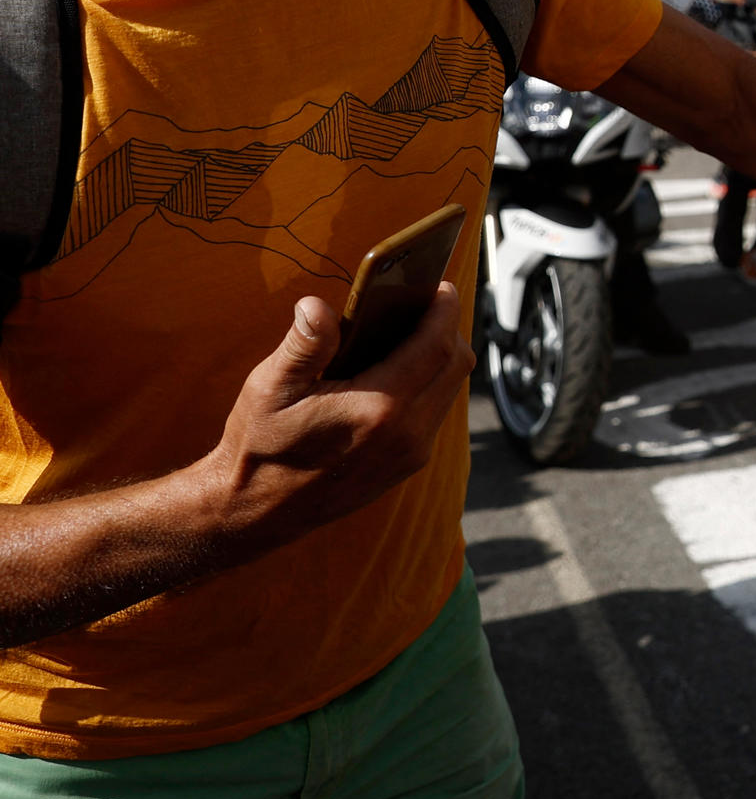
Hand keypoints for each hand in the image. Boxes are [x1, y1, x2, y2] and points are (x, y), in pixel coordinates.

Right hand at [206, 287, 470, 555]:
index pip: (436, 346)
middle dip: (448, 329)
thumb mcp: (270, 388)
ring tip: (414, 332)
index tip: (442, 286)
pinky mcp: (407, 465)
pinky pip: (435, 413)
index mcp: (379, 408)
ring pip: (449, 390)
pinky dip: (429, 385)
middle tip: (427, 304)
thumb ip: (303, 345)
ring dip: (441, 359)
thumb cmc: (260, 446)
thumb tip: (317, 305)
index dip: (444, 310)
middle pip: (455, 366)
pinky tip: (402, 370)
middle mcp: (407, 433)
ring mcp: (411, 453)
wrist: (255, 512)